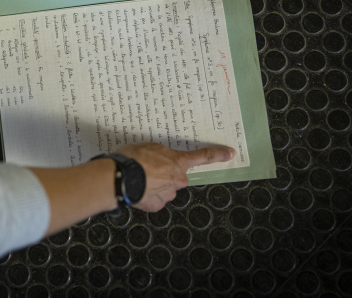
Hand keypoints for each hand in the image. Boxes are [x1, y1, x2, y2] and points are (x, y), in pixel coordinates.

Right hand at [117, 143, 235, 211]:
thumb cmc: (133, 158)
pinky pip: (154, 199)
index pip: (203, 157)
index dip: (218, 154)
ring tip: (137, 179)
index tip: (231, 153)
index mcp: (178, 162)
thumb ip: (161, 155)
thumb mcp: (149, 147)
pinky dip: (147, 195)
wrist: (120, 177)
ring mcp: (168, 195)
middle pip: (176, 177)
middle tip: (147, 169)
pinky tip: (136, 189)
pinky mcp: (156, 206)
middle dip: (165, 174)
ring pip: (165, 189)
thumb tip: (161, 162)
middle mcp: (177, 180)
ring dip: (154, 185)